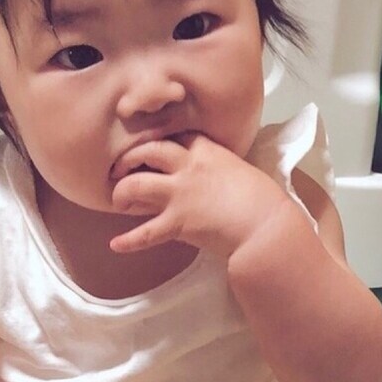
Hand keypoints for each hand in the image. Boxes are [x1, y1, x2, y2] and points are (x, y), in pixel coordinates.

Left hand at [109, 134, 287, 259]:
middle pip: (147, 150)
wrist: (266, 227)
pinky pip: (145, 233)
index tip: (149, 148)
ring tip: (118, 201)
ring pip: (136, 184)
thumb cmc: (263, 200)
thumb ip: (220, 169)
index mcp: (207, 151)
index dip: (158, 140)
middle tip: (120, 169)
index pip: (174, 136)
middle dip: (129, 158)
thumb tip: (214, 177)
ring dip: (122, 192)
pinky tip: (115, 245)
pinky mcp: (177, 223)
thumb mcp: (241, 171)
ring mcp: (180, 195)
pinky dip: (129, 241)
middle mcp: (188, 167)